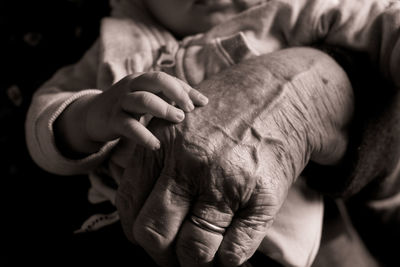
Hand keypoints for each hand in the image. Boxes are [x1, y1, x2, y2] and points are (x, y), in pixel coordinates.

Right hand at [85, 71, 207, 149]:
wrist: (92, 115)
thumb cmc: (128, 107)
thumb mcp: (146, 98)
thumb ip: (166, 98)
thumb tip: (198, 104)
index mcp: (142, 79)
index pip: (168, 79)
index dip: (187, 89)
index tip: (204, 102)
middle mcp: (131, 86)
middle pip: (156, 81)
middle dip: (177, 93)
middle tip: (189, 110)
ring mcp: (121, 102)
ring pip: (143, 100)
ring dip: (163, 109)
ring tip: (178, 120)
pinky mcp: (112, 120)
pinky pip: (129, 126)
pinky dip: (144, 136)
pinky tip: (156, 145)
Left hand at [116, 47, 353, 265]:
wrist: (280, 96)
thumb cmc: (225, 114)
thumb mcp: (178, 123)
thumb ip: (156, 163)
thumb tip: (142, 213)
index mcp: (163, 146)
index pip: (130, 207)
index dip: (137, 233)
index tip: (150, 238)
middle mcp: (191, 165)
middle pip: (155, 234)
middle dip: (161, 256)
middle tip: (174, 255)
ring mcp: (227, 182)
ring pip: (194, 251)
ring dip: (195, 264)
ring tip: (203, 254)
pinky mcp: (262, 197)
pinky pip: (234, 251)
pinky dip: (228, 260)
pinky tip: (229, 249)